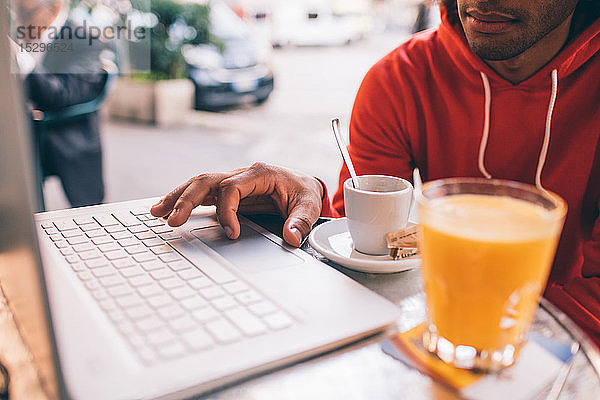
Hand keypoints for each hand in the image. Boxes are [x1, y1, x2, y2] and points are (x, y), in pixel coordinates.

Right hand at [150, 162, 323, 246]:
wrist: (304, 184)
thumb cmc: (303, 192)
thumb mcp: (308, 205)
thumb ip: (301, 221)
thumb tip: (291, 238)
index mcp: (259, 173)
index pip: (231, 188)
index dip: (227, 211)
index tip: (231, 233)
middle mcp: (241, 174)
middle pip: (206, 181)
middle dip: (186, 199)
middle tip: (172, 220)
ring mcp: (231, 181)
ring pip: (198, 184)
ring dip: (177, 197)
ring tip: (156, 212)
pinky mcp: (226, 191)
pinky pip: (202, 193)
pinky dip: (183, 200)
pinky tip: (167, 210)